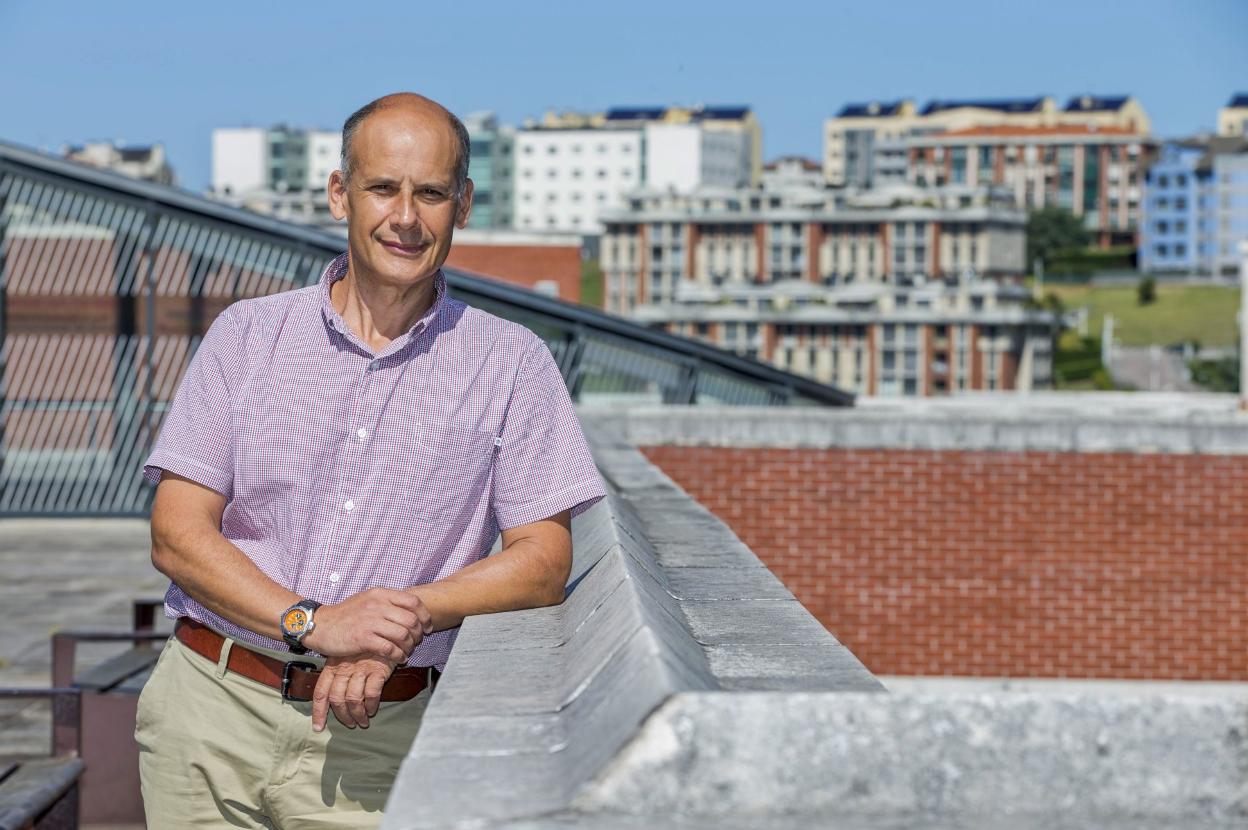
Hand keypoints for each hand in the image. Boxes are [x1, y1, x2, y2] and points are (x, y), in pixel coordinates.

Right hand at [303, 588, 432, 661]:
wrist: (321, 625)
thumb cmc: (345, 615)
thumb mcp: (367, 599)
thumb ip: (387, 602)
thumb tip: (411, 610)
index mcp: (381, 594)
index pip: (413, 602)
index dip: (425, 616)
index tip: (427, 627)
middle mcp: (378, 605)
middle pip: (411, 620)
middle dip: (418, 634)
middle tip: (416, 642)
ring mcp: (370, 621)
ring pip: (403, 635)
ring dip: (409, 647)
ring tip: (407, 652)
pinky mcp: (363, 638)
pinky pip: (390, 648)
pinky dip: (399, 655)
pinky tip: (399, 659)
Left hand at [311, 653, 395, 731]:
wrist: (386, 632)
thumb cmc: (365, 647)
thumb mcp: (346, 656)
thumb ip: (339, 674)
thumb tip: (333, 699)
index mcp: (333, 665)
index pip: (321, 692)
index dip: (318, 711)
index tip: (318, 727)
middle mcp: (345, 668)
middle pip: (337, 699)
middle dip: (342, 716)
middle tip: (350, 724)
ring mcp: (361, 669)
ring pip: (353, 699)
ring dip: (358, 714)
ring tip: (363, 721)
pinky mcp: (378, 670)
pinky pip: (371, 694)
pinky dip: (371, 705)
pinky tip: (373, 710)